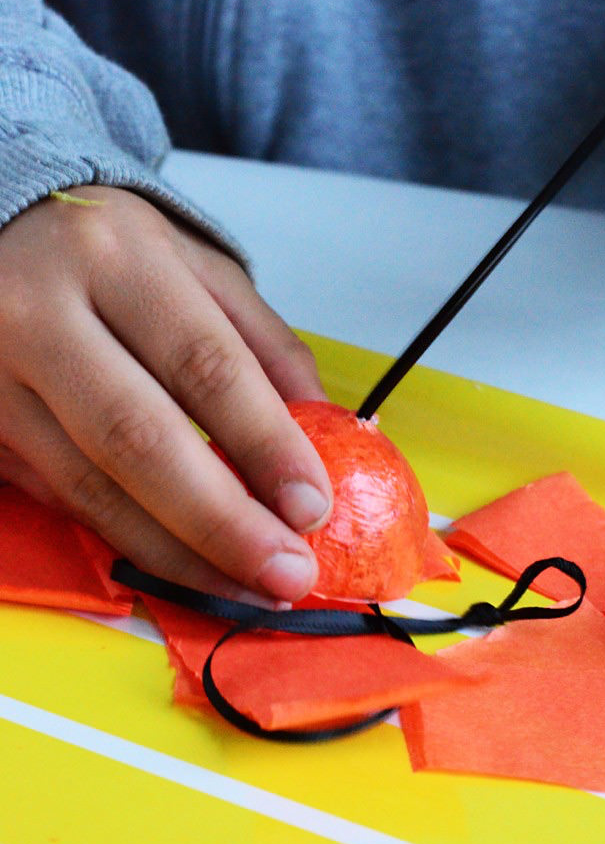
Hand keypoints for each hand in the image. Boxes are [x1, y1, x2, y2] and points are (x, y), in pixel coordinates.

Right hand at [0, 186, 332, 604]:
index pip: (203, 363)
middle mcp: (41, 314)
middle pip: (138, 438)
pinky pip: (60, 499)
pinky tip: (181, 564)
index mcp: (116, 258)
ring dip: (178, 554)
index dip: (264, 443)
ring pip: (91, 488)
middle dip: (223, 522)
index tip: (312, 507)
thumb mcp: (194, 266)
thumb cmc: (105, 255)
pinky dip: (126, 539)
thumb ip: (262, 342)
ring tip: (246, 587)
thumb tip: (324, 427)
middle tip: (286, 573)